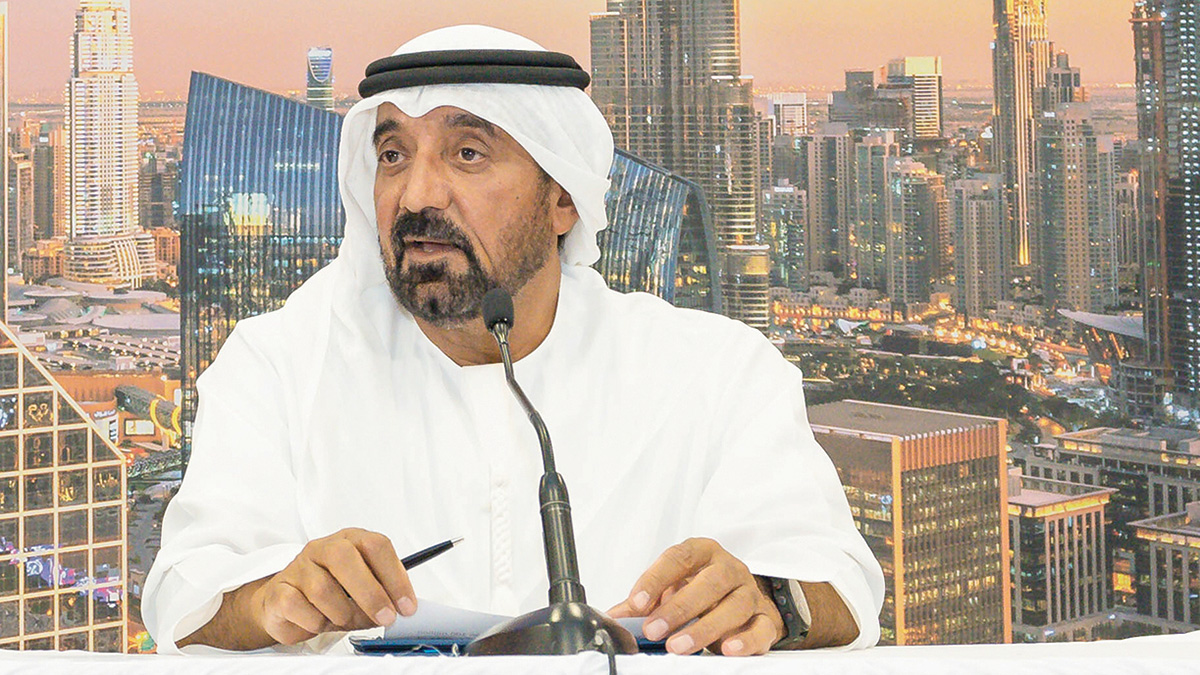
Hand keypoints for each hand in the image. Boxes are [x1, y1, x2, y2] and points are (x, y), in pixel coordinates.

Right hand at [249, 528, 416, 645]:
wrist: (286, 603)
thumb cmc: (331, 593)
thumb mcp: (361, 590)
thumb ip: (382, 593)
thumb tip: (402, 609)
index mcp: (350, 540)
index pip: (376, 546)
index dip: (395, 576)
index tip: (406, 605)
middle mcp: (323, 548)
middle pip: (346, 558)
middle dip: (371, 593)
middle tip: (385, 617)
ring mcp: (299, 566)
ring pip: (323, 589)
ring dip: (341, 613)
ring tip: (344, 620)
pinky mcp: (279, 589)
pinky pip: (300, 607)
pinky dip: (315, 621)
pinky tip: (319, 621)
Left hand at [608, 538, 783, 655]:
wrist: (740, 598)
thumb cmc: (701, 590)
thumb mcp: (671, 589)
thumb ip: (643, 603)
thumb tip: (615, 618)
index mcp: (703, 553)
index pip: (679, 557)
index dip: (656, 579)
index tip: (637, 603)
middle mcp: (729, 568)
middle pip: (710, 582)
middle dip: (679, 608)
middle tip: (654, 629)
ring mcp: (749, 593)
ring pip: (734, 606)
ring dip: (704, 628)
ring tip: (678, 646)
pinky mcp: (766, 618)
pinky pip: (761, 628)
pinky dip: (745, 640)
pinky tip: (726, 649)